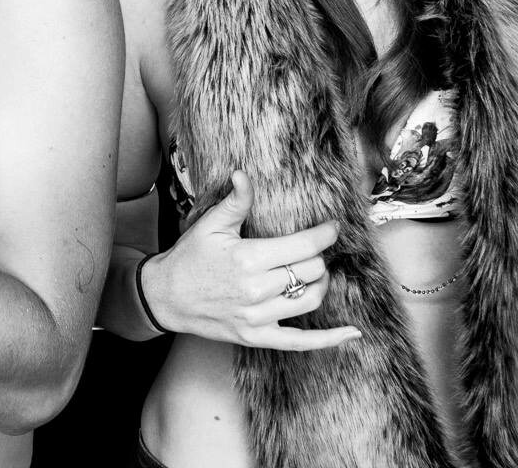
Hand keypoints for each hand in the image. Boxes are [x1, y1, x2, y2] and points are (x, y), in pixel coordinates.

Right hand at [142, 170, 359, 350]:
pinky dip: (329, 340)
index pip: (302, 246)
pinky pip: (300, 342)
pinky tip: (351, 333)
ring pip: (310, 299)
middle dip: (318, 257)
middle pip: (310, 271)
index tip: (333, 227)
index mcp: (248, 258)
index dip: (323, 234)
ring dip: (320, 283)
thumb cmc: (189, 258)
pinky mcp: (257, 337)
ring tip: (316, 272)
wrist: (166, 296)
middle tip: (313, 248)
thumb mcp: (210, 225)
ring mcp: (257, 318)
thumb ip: (235, 202)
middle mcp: (256, 290)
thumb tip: (244, 174)